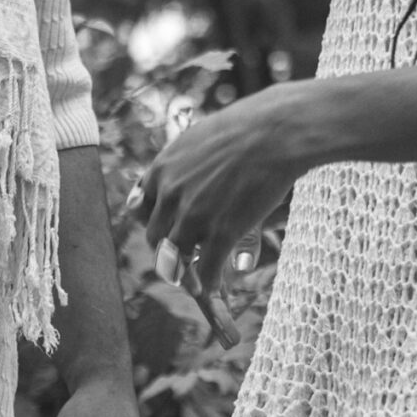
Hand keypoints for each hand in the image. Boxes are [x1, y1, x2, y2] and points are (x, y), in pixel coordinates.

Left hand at [139, 85, 306, 301]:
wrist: (276, 130)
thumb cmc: (249, 126)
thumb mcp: (203, 138)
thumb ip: (191, 164)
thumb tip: (185, 178)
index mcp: (162, 168)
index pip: (140, 206)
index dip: (152, 221)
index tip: (163, 228)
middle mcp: (170, 194)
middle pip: (155, 237)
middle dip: (166, 251)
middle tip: (180, 260)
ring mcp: (194, 215)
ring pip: (175, 259)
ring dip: (183, 275)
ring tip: (194, 284)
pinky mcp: (221, 232)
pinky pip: (207, 269)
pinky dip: (210, 285)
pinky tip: (216, 290)